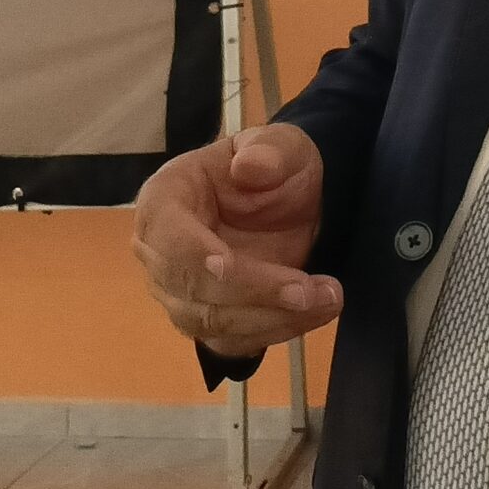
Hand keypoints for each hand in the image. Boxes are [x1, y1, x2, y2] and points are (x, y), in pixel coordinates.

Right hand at [131, 123, 340, 358]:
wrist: (289, 200)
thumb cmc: (274, 167)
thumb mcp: (282, 145)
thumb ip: (268, 151)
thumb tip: (249, 166)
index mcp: (164, 200)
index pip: (170, 238)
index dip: (197, 257)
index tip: (230, 265)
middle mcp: (159, 253)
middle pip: (191, 290)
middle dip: (255, 294)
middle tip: (314, 291)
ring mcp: (179, 292)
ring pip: (212, 324)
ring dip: (273, 318)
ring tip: (329, 299)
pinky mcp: (208, 322)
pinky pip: (233, 342)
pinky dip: (276, 331)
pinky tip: (315, 313)